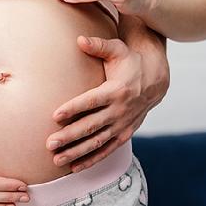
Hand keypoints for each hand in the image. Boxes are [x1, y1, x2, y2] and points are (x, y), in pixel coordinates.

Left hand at [46, 35, 167, 172]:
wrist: (156, 79)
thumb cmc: (129, 61)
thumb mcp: (117, 49)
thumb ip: (98, 45)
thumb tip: (80, 39)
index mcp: (116, 90)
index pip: (91, 101)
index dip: (73, 108)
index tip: (55, 115)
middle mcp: (120, 110)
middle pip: (90, 126)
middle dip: (69, 136)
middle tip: (49, 143)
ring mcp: (122, 124)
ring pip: (96, 142)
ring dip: (76, 152)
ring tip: (56, 159)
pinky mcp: (124, 134)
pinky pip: (106, 150)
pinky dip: (91, 159)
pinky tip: (74, 166)